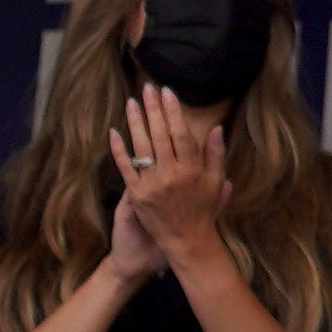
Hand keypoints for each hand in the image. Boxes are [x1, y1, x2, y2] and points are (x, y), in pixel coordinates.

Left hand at [108, 85, 229, 280]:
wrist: (186, 242)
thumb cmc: (203, 211)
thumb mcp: (216, 182)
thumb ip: (215, 155)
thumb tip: (216, 129)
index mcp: (192, 169)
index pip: (180, 132)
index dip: (172, 111)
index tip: (167, 92)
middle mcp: (172, 174)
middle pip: (160, 134)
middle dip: (153, 109)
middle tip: (147, 89)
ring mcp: (152, 185)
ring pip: (142, 147)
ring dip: (135, 122)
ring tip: (131, 103)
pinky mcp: (137, 195)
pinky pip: (125, 168)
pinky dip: (119, 150)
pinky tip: (115, 132)